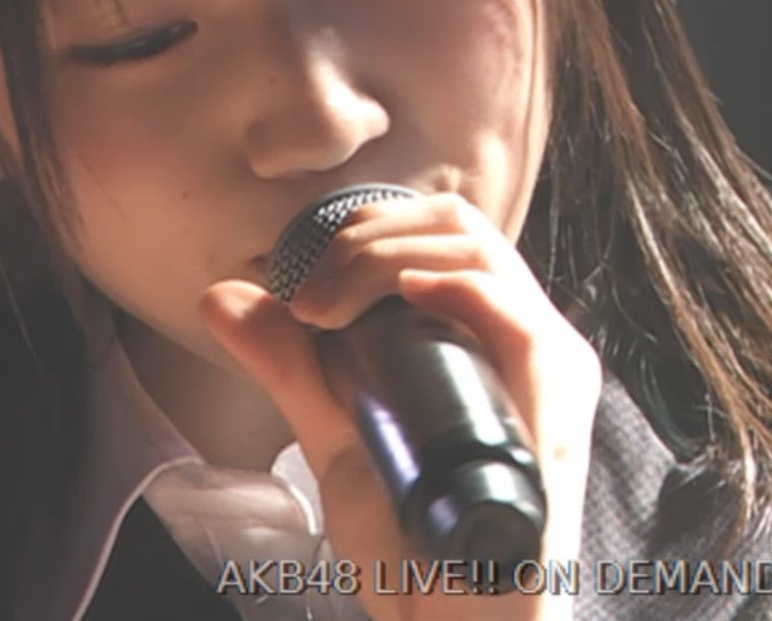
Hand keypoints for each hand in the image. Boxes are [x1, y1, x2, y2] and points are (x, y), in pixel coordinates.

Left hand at [200, 192, 601, 620]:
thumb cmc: (411, 544)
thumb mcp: (334, 435)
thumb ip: (288, 365)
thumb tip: (220, 296)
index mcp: (488, 341)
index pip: (440, 232)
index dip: (365, 226)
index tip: (298, 275)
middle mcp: (528, 348)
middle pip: (456, 228)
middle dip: (366, 237)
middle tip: (305, 295)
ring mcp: (546, 380)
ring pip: (475, 256)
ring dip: (383, 260)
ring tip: (320, 311)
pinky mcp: (552, 421)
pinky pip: (520, 324)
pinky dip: (456, 290)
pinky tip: (405, 297)